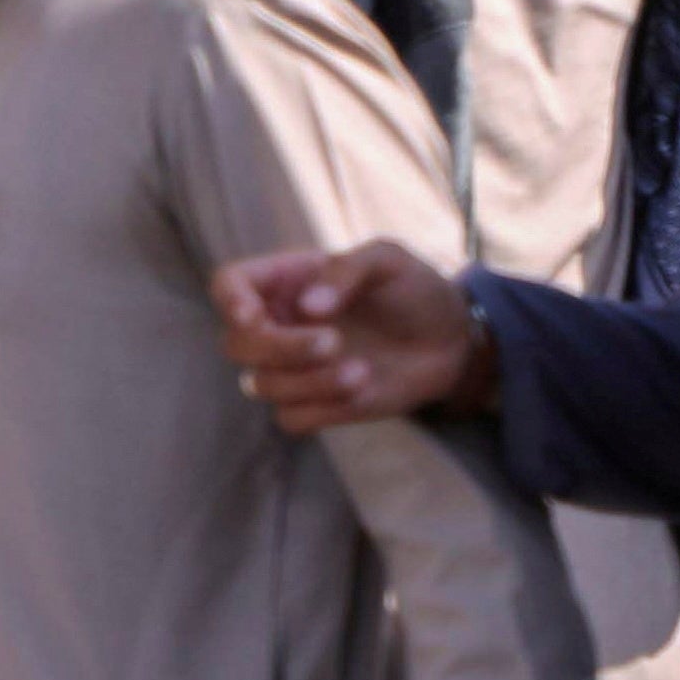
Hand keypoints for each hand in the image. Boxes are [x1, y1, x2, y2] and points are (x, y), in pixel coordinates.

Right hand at [216, 245, 484, 434]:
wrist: (450, 339)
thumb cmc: (414, 290)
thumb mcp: (388, 261)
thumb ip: (346, 271)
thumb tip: (307, 308)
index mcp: (286, 282)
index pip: (229, 285)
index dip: (230, 300)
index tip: (252, 315)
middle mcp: (279, 325)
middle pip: (237, 344)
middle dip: (279, 348)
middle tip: (333, 342)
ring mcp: (292, 369)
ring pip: (262, 385)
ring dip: (310, 381)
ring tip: (362, 370)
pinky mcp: (313, 405)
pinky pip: (291, 418)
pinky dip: (322, 407)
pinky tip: (361, 388)